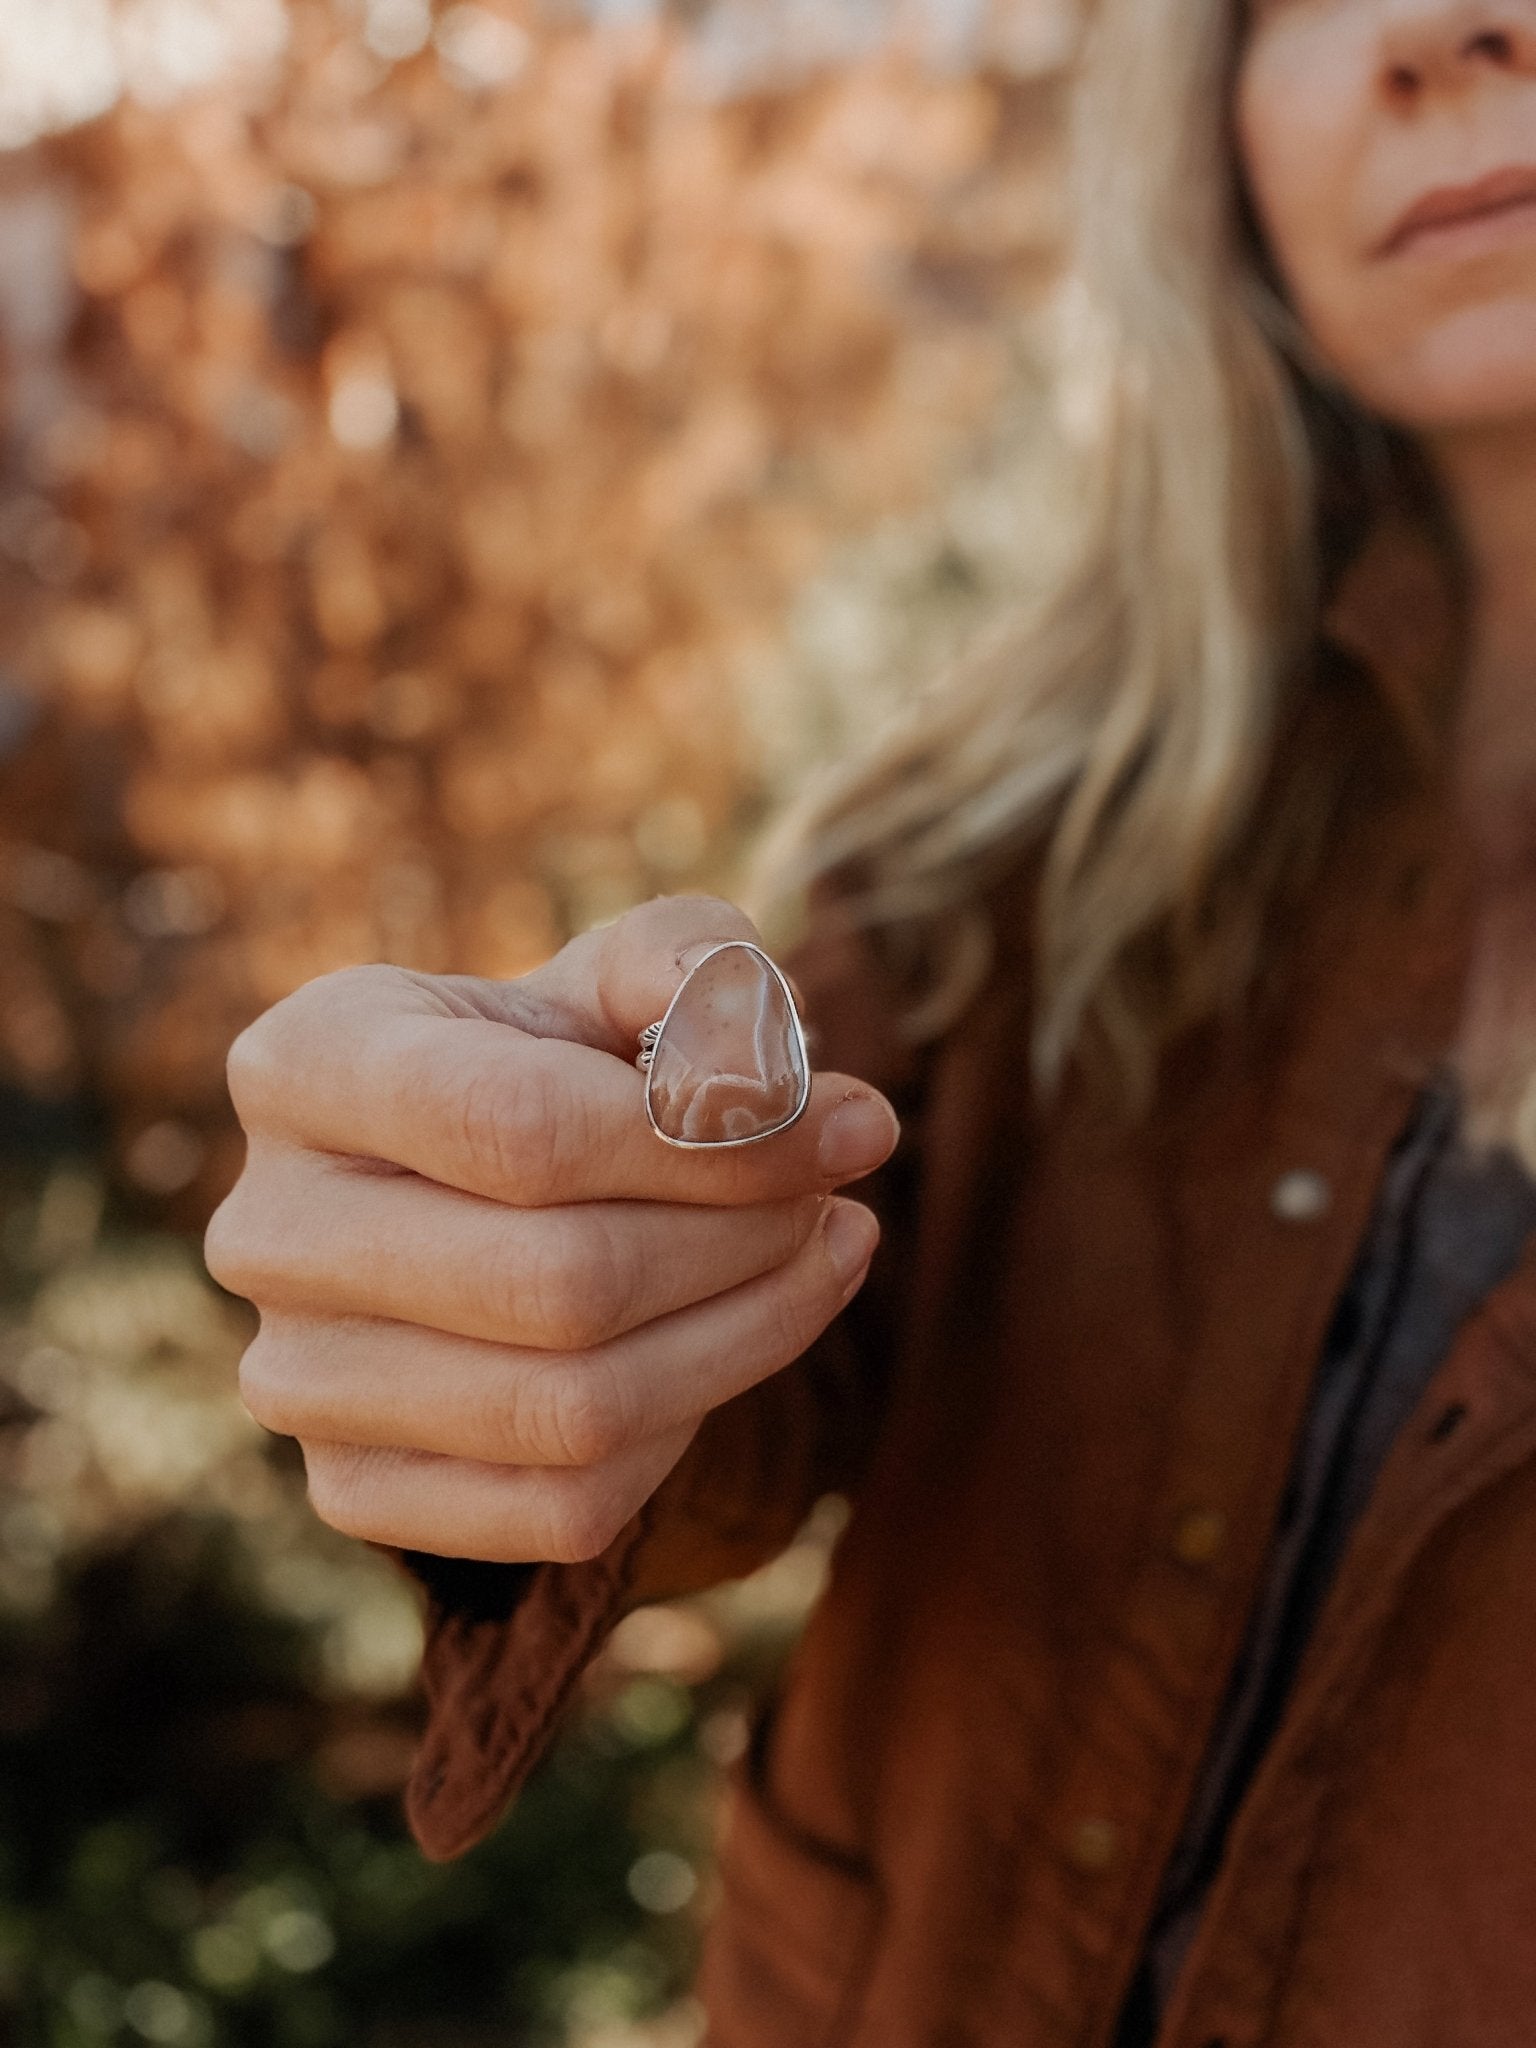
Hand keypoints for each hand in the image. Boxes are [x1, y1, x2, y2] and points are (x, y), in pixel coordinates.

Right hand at [204, 895, 900, 1564]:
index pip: (525, 1128)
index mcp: (308, 1062)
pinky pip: (561, 1508)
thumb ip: (699, 972)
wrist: (472, 1184)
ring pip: (570, 1413)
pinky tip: (728, 1343)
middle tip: (834, 1202)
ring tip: (818, 1258)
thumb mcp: (626, 974)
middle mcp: (264, 1228)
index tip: (851, 1128)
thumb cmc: (559, 1058)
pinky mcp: (352, 1489)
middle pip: (559, 1283)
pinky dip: (681, 1435)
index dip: (718, 1143)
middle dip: (744, 1245)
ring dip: (744, 1339)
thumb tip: (782, 1076)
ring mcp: (294, 1378)